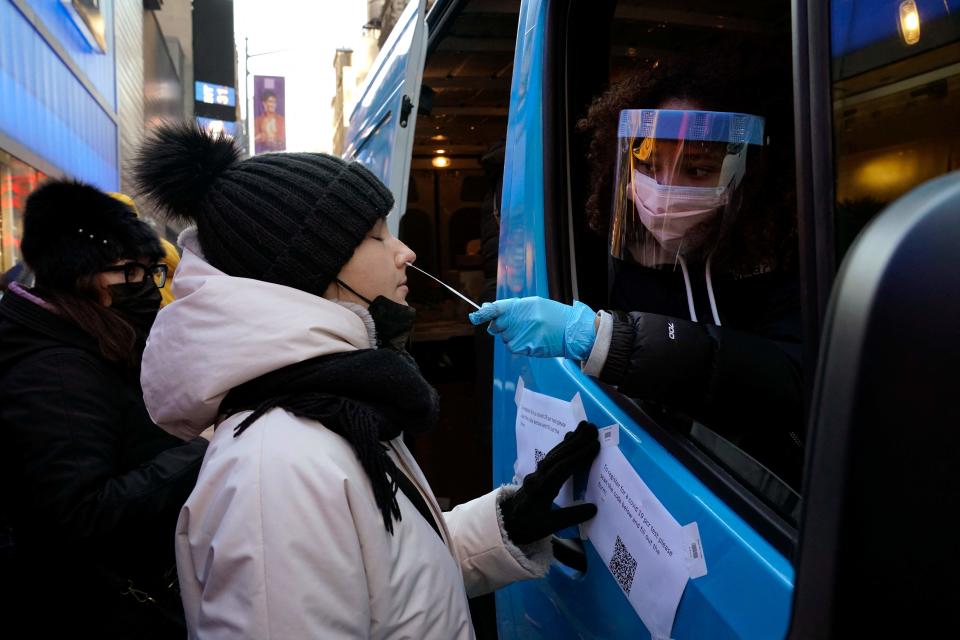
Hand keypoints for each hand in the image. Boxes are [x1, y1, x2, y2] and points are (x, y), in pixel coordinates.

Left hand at [468, 296, 596, 359]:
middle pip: (497, 326)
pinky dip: (518, 346)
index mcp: (522, 305)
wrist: (572, 330)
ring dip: (512, 337)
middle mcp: (520, 319)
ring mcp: (523, 334)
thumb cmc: (553, 315)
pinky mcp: (527, 347)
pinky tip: (532, 340)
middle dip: (501, 327)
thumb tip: (487, 308)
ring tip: (531, 332)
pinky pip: (513, 348)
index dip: (483, 313)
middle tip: (517, 325)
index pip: (496, 309)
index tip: (474, 317)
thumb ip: (511, 307)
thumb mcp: (534, 305)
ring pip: (505, 338)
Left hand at [500, 421, 600, 544]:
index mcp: (541, 489)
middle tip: (593, 428)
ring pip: (554, 453)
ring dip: (569, 441)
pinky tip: (569, 438)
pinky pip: (550, 457)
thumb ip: (570, 517)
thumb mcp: (548, 527)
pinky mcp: (536, 473)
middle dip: (576, 442)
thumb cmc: (527, 527)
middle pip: (558, 456)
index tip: (594, 445)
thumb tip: (594, 508)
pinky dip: (561, 447)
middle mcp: (538, 477)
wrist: (505, 524)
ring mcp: (536, 473)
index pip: (562, 469)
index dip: (578, 457)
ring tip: (584, 428)